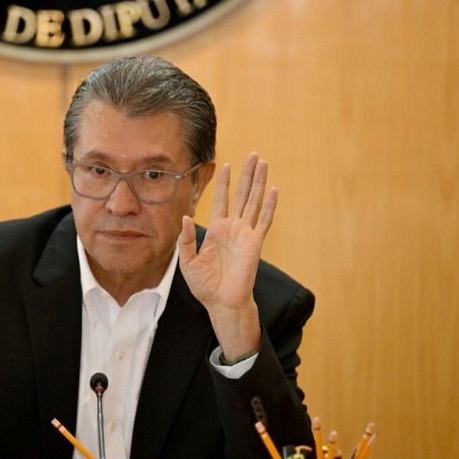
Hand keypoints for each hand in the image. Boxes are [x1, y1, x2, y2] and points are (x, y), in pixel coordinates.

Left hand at [179, 152, 275, 359]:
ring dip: (259, 182)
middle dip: (247, 174)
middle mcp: (233, 228)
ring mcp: (245, 234)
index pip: (221, 200)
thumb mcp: (188, 261)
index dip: (223, 183)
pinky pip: (263, 221)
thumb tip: (185, 217)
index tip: (224, 165)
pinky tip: (273, 189)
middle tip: (253, 155)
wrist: (221, 303)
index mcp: (217, 230)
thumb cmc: (205, 285)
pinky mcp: (254, 243)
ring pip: (254, 201)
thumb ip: (186, 239)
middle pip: (242, 194)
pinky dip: (269, 205)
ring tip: (263, 163)